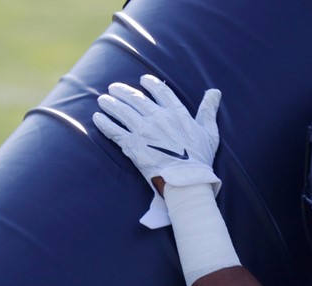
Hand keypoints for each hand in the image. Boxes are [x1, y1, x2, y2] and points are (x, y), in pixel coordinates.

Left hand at [93, 74, 221, 193]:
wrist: (186, 180)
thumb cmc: (200, 159)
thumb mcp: (210, 133)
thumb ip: (208, 111)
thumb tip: (215, 92)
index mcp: (177, 113)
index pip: (161, 91)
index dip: (150, 83)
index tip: (142, 80)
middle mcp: (158, 118)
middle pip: (136, 98)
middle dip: (123, 91)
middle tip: (114, 88)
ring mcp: (143, 131)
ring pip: (122, 111)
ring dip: (110, 103)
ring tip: (102, 99)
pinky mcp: (132, 145)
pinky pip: (114, 131)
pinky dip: (104, 123)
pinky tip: (97, 117)